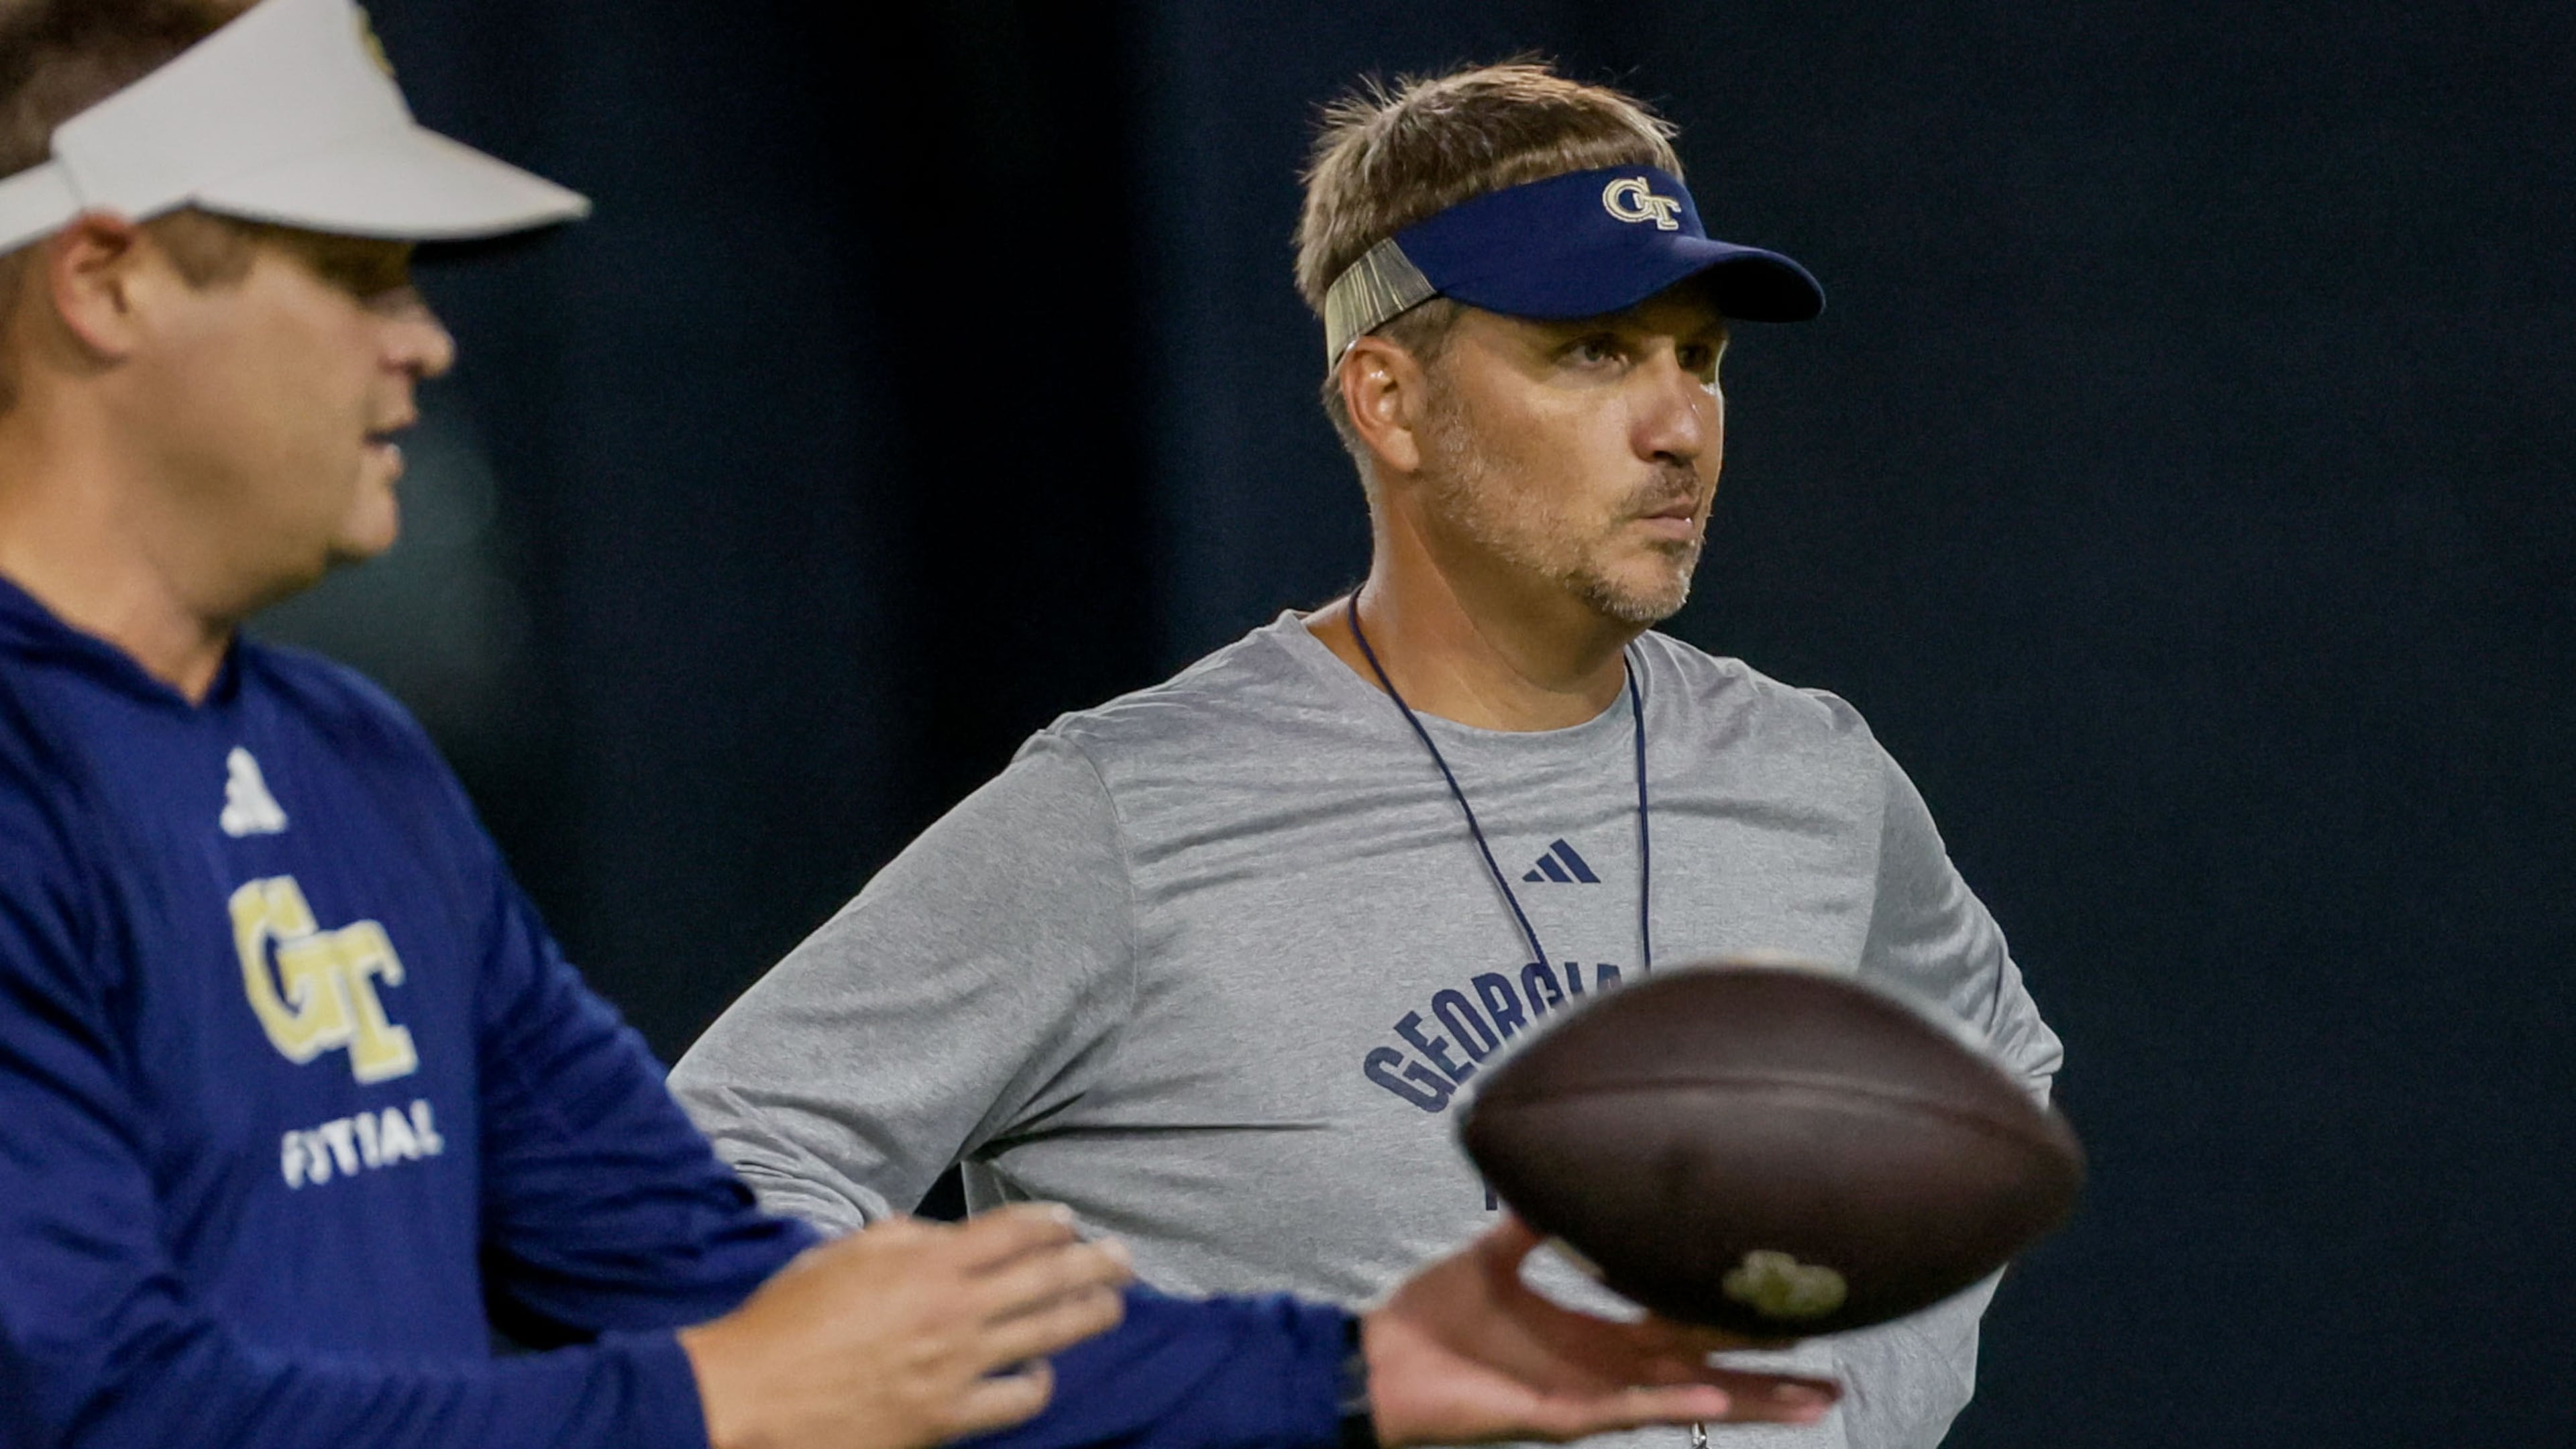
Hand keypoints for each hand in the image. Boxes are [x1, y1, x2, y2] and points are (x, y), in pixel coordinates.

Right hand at [679, 1204, 1134, 1448]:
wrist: (752, 1395)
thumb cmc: (787, 1320)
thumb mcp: (842, 1254)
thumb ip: (900, 1238)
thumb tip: (938, 1235)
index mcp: (926, 1262)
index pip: (1013, 1230)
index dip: (1051, 1221)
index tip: (1070, 1219)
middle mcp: (954, 1309)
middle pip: (1049, 1276)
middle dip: (1096, 1262)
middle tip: (1124, 1257)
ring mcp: (957, 1366)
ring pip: (1049, 1333)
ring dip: (1089, 1314)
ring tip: (1111, 1305)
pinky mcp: (948, 1418)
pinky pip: (1017, 1399)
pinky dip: (1037, 1383)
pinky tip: (1042, 1374)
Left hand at [1360, 1217, 1840, 1444]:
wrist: (1379, 1357)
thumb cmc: (1430, 1317)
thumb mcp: (1490, 1253)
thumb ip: (1530, 1219)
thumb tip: (1560, 1166)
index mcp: (1593, 1332)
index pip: (1680, 1325)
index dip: (1731, 1321)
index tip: (1787, 1311)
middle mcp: (1603, 1367)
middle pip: (1704, 1369)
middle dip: (1767, 1377)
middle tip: (1834, 1375)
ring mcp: (1588, 1395)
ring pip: (1685, 1396)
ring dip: (1747, 1399)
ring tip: (1813, 1400)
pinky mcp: (1561, 1415)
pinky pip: (1629, 1406)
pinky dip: (1674, 1401)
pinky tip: (1717, 1396)